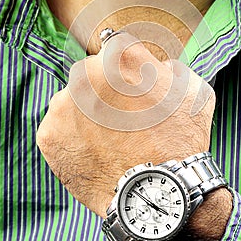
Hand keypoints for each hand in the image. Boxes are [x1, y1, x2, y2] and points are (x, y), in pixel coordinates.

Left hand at [36, 32, 214, 217]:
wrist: (159, 191)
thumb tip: (159, 65)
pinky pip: (60, 127)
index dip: (126, 70)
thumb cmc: (180, 140)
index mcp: (120, 56)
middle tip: (122, 118)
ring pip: (72, 100)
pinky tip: (95, 151)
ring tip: (109, 139)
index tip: (130, 86)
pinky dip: (73, 136)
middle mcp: (86, 73)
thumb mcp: (192, 90)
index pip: (115, 48)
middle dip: (104, 89)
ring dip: (86, 112)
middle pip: (90, 73)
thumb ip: (170, 67)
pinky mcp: (48, 133)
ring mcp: (63, 104)